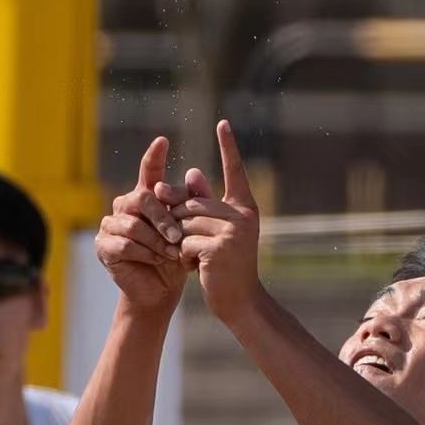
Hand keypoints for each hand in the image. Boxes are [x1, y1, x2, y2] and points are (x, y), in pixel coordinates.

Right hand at [96, 136, 188, 311]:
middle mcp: (125, 206)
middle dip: (163, 218)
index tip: (164, 141)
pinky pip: (124, 244)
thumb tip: (195, 172)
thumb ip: (193, 204)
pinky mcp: (104, 246)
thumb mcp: (187, 230)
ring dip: (156, 240)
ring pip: (133, 224)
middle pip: (142, 198)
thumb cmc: (175, 258)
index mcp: (145, 198)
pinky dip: (144, 253)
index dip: (154, 156)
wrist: (160, 290)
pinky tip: (156, 261)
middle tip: (178, 237)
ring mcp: (110, 225)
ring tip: (171, 253)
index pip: (148, 171)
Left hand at [172, 120, 263, 324]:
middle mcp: (242, 216)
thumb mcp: (218, 234)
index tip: (222, 122)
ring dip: (181, 243)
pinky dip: (183, 257)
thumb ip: (206, 205)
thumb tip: (191, 171)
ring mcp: (232, 232)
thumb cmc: (227, 268)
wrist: (240, 302)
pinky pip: (184, 242)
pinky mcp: (218, 249)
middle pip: (192, 204)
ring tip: (196, 259)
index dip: (228, 147)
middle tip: (184, 243)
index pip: (235, 171)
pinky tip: (196, 269)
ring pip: (185, 224)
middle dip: (179, 222)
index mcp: (246, 209)